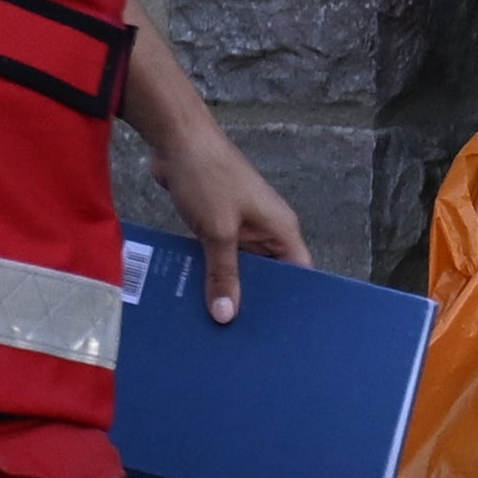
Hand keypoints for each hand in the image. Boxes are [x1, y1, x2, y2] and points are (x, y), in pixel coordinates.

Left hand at [140, 107, 308, 321]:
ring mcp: (241, 226)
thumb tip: (227, 316)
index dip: (293, 300)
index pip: (300, 272)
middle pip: (268, 274)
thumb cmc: (209, 176)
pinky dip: (209, 272)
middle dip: (254, 300)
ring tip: (215, 323)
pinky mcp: (217, 223)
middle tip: (241, 337)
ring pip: (239, 267)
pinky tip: (195, 294)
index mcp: (281, 228)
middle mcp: (266, 229)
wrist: (177, 139)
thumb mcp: (218, 231)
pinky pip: (218, 256)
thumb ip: (224, 274)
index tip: (278, 332)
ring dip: (226, 286)